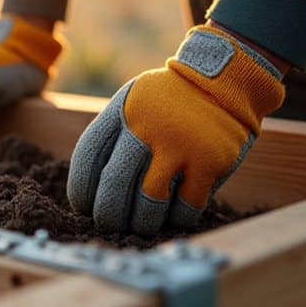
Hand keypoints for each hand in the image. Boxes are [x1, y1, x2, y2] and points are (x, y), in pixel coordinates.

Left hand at [67, 25, 284, 234]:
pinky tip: (175, 214)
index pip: (88, 157)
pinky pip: (186, 207)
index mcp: (122, 111)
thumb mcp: (133, 102)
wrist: (224, 82)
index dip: (81, 190)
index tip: (84, 207)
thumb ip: (113, 137)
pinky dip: (177, 218)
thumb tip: (91, 191)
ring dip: (143, 222)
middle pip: (114, 185)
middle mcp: (147, 127)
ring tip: (143, 224)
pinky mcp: (209, 161)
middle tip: (110, 224)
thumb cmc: (169, 103)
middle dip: (108, 215)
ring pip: (149, 201)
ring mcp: (180, 144)